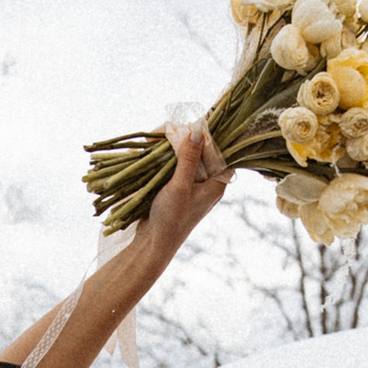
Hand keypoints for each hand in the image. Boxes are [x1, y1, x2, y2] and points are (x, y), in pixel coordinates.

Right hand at [134, 121, 232, 268]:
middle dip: (182, 137)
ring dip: (169, 144)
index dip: (206, 133)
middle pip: (200, 148)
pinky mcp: (175, 183)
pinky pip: (172, 162)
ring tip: (152, 140)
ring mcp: (191, 181)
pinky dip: (161, 154)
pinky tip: (149, 149)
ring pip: (184, 153)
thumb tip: (197, 129)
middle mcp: (207, 180)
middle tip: (164, 131)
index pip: (219, 149)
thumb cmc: (170, 219)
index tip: (189, 123)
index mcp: (217, 182)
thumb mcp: (180, 187)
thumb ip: (188, 159)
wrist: (151, 244)